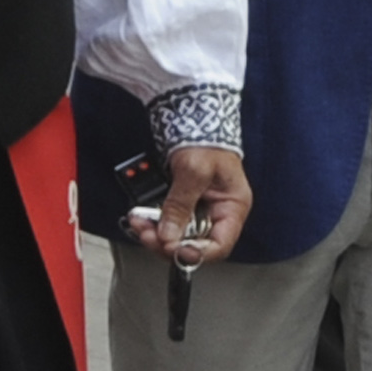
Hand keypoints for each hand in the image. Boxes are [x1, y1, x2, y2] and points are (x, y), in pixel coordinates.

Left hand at [126, 146, 251, 266]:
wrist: (192, 117)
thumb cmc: (205, 139)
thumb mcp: (193, 172)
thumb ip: (180, 205)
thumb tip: (169, 235)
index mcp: (232, 207)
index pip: (219, 245)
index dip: (196, 253)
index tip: (173, 250)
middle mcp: (217, 211)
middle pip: (195, 243)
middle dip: (168, 242)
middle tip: (148, 236)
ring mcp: (199, 207)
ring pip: (177, 233)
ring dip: (156, 232)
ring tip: (139, 224)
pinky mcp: (182, 201)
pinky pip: (167, 218)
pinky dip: (153, 220)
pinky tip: (140, 217)